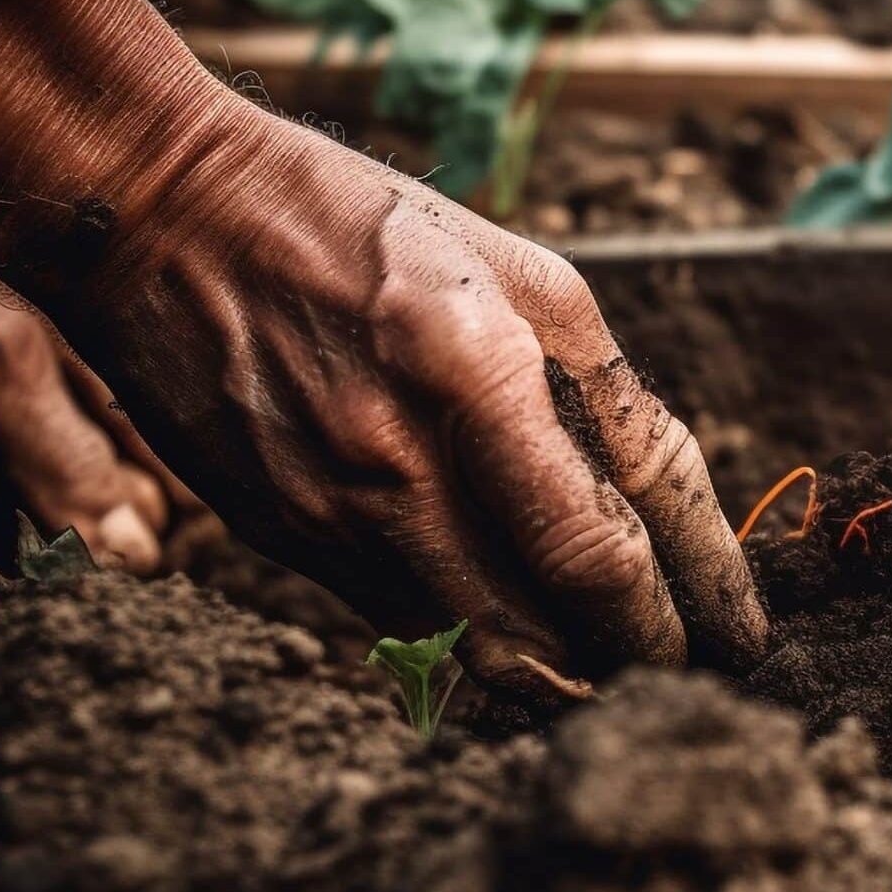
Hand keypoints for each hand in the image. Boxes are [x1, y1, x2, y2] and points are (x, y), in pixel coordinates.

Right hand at [57, 102, 766, 701]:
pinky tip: (531, 634)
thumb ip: (610, 395)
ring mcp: (332, 512)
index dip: (678, 610)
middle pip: (546, 627)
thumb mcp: (524, 272)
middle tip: (695, 668)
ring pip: (477, 654)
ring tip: (627, 668)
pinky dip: (482, 649)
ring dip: (565, 675)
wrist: (162, 215)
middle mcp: (399, 460)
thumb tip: (679, 510)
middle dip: (635, 661)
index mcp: (473, 369)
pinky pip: (408, 629)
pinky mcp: (286, 541)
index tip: (730, 638)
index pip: (599, 545)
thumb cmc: (367, 228)